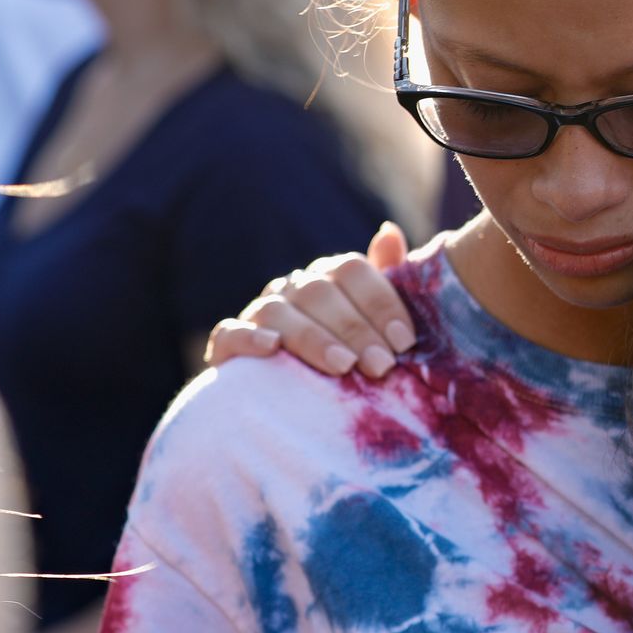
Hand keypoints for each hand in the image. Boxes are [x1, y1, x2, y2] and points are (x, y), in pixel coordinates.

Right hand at [205, 222, 414, 377]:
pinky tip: (272, 348)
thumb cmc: (351, 356)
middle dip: (356, 330)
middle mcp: (292, 288)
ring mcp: (258, 314)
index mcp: (329, 277)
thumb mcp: (377, 323)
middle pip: (319, 293)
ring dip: (313, 338)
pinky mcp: (228, 345)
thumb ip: (388, 278)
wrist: (295, 401)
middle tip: (382, 366)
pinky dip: (249, 338)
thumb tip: (390, 231)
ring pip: (278, 313)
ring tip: (344, 366)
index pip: (351, 270)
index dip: (381, 303)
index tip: (404, 342)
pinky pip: (231, 332)